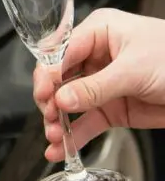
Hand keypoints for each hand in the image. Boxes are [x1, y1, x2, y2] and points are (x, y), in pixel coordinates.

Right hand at [34, 8, 164, 161]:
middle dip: (51, 100)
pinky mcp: (113, 108)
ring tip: (55, 137)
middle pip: (60, 78)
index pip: (62, 50)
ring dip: (59, 121)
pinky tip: (62, 148)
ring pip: (70, 103)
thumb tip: (63, 99)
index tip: (45, 93)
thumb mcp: (134, 70)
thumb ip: (96, 87)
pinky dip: (74, 136)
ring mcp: (103, 84)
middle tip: (51, 117)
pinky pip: (87, 122)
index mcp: (100, 32)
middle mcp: (97, 56)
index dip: (49, 73)